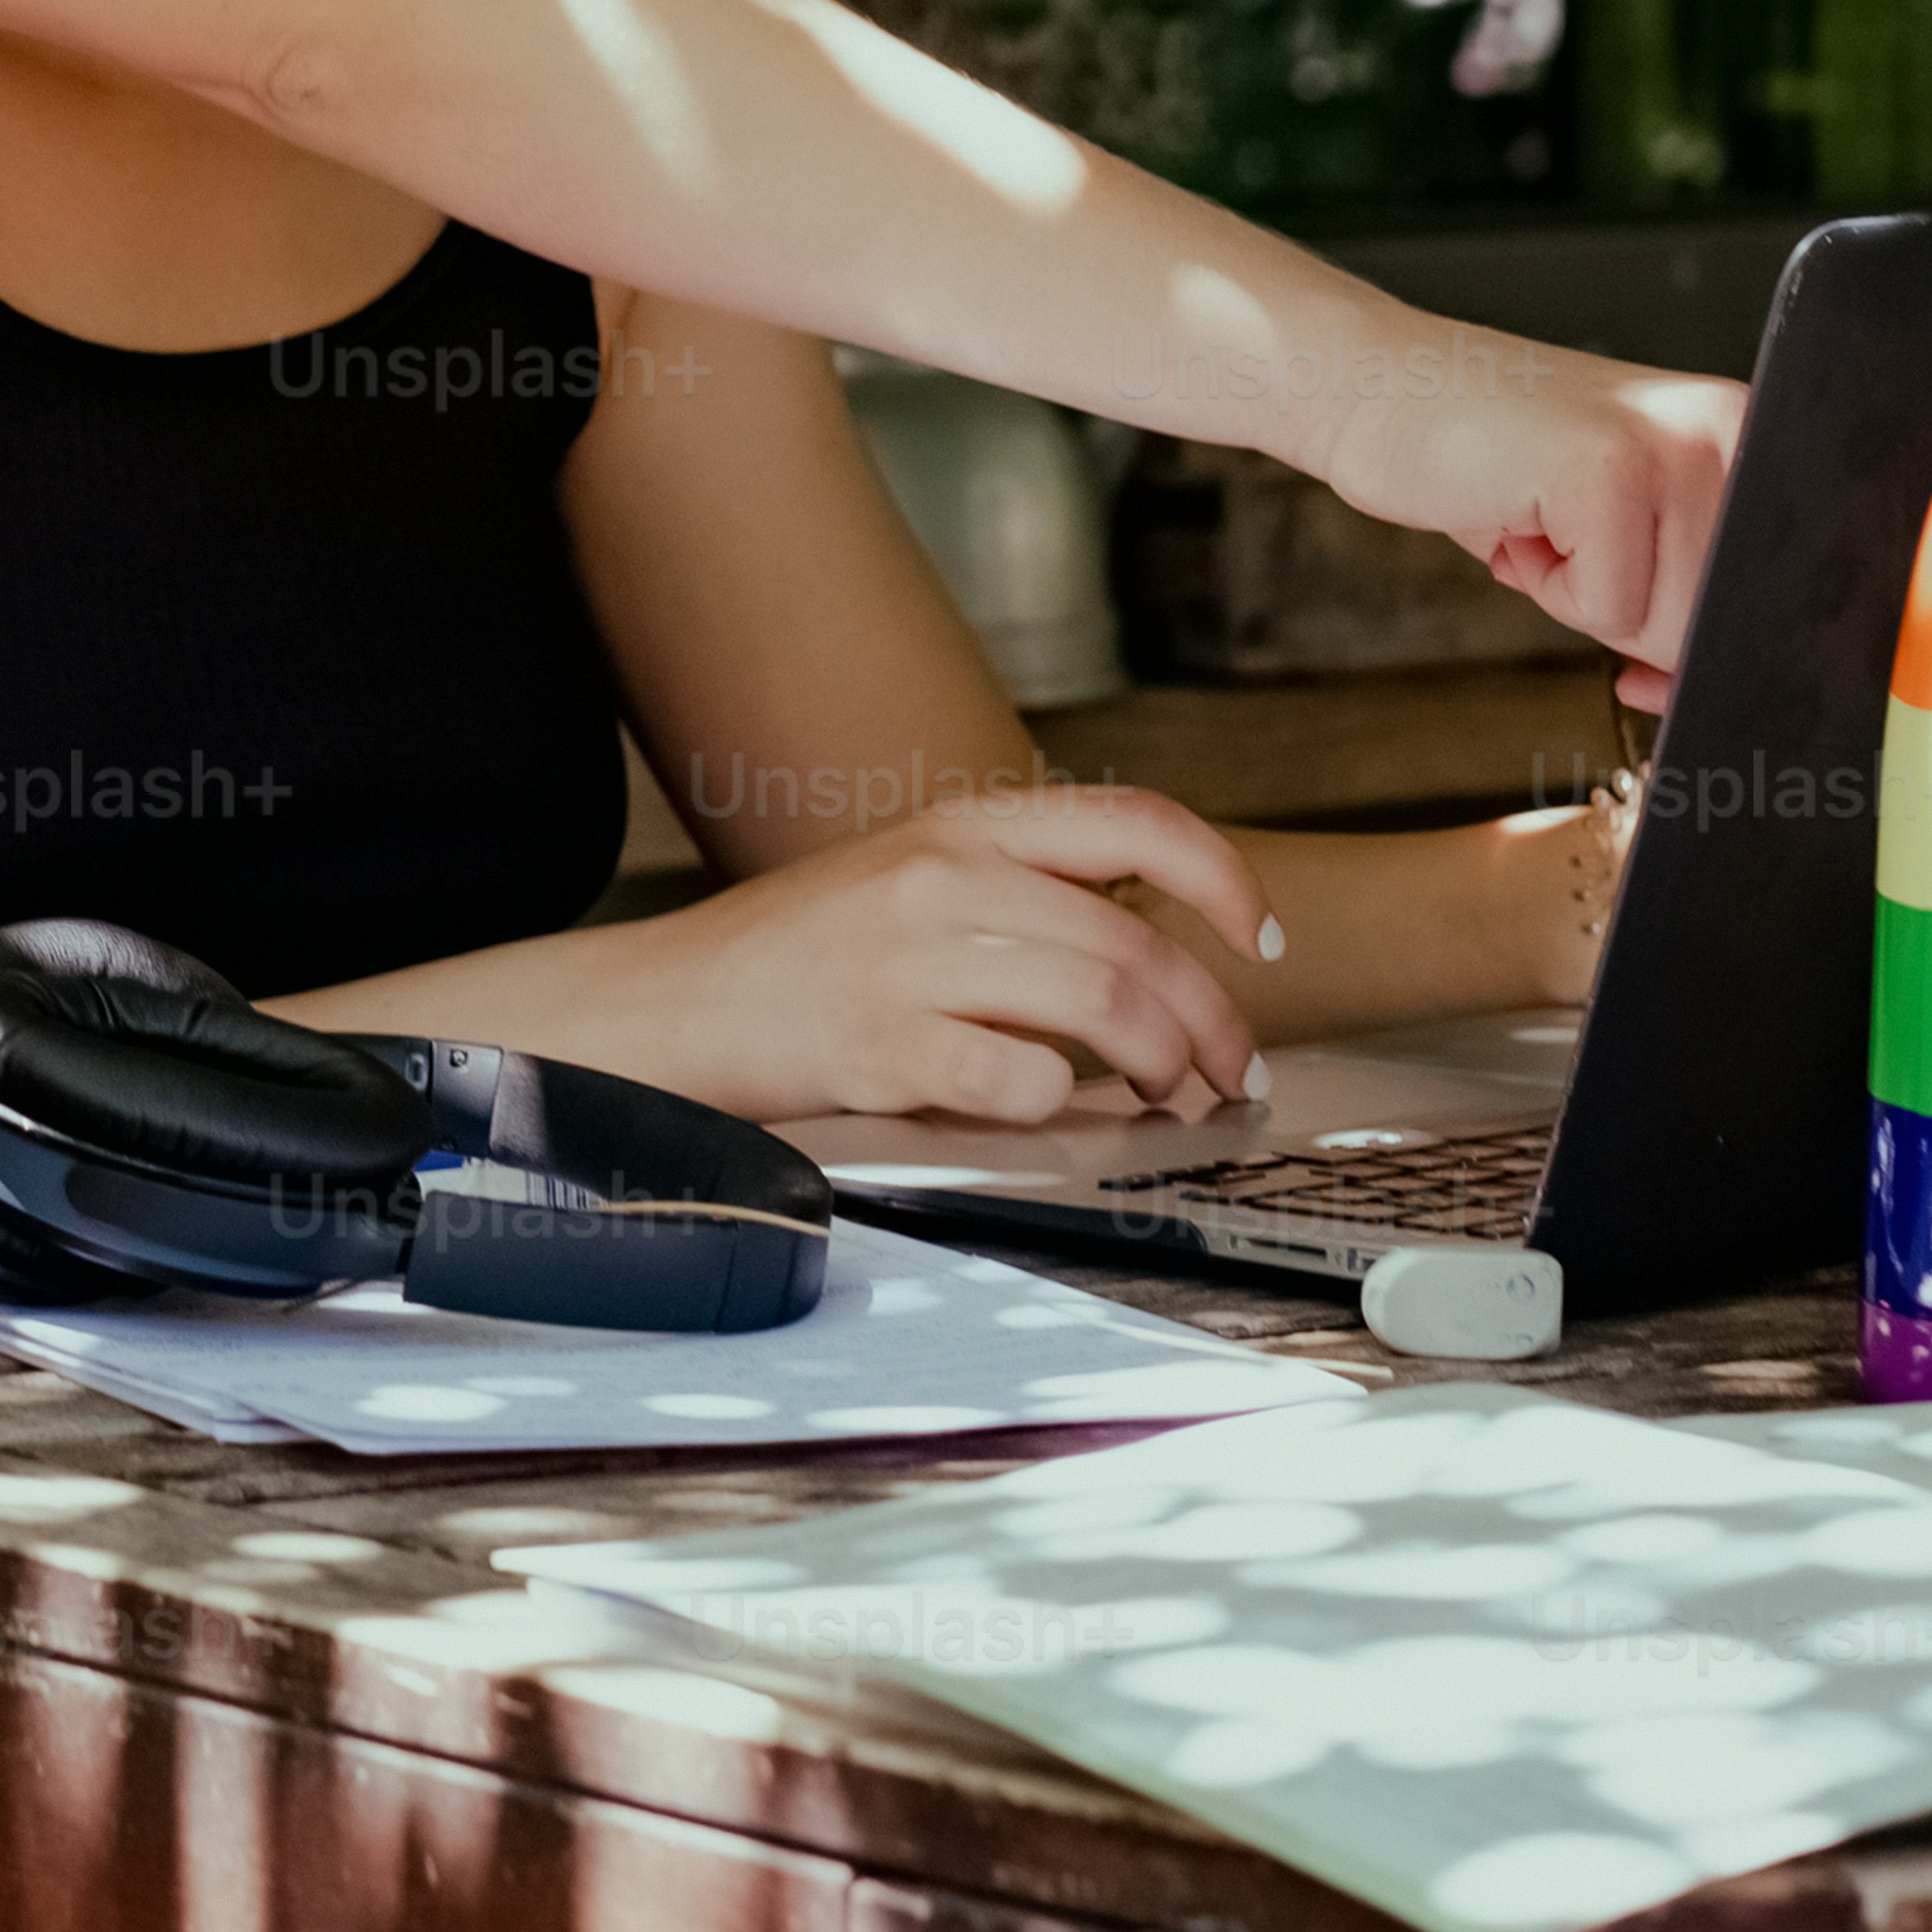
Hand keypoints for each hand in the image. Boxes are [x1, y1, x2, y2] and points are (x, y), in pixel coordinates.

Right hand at [635, 784, 1280, 1126]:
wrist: (671, 1005)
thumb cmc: (798, 955)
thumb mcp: (909, 875)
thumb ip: (1017, 888)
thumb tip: (1149, 938)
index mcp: (964, 825)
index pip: (1138, 822)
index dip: (1224, 880)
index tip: (1260, 938)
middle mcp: (943, 878)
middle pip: (1135, 943)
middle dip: (1211, 1020)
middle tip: (1231, 1068)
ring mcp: (909, 961)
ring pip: (1100, 1006)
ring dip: (1161, 1065)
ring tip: (1165, 1096)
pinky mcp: (881, 1049)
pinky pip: (1018, 1079)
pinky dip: (1059, 1103)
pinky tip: (1053, 1109)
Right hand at [1308, 321, 1740, 701]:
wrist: (1379, 390)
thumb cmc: (1490, 461)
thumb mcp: (1616, 525)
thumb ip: (1682, 590)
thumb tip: (1718, 687)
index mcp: (1742, 436)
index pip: (1768, 597)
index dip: (1705, 648)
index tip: (1653, 665)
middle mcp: (1725, 430)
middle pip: (1720, 624)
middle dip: (1632, 618)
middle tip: (1569, 544)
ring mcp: (1671, 443)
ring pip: (1668, 626)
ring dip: (1586, 600)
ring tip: (1543, 521)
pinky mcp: (1610, 469)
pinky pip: (1605, 611)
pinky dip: (1547, 590)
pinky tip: (1520, 518)